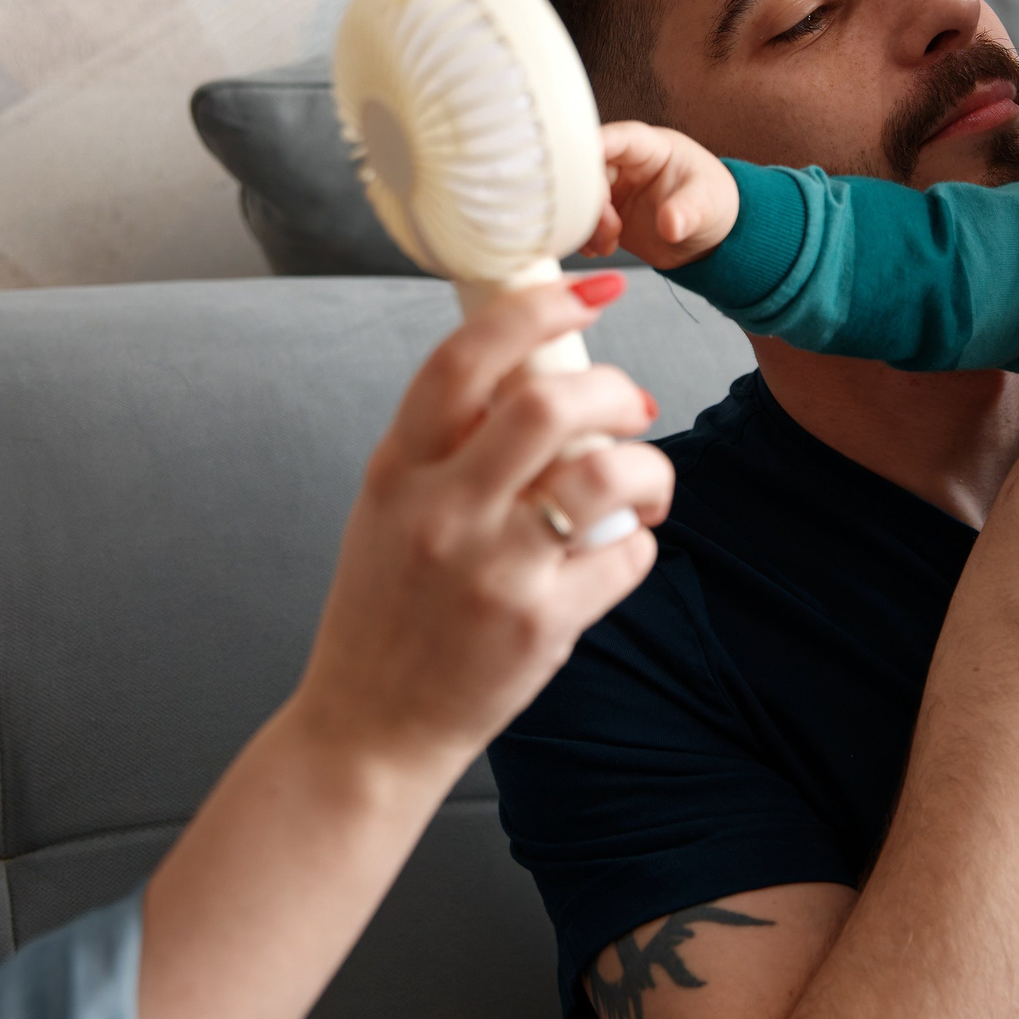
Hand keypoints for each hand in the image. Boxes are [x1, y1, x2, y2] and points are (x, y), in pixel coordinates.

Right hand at [294, 274, 671, 769]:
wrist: (369, 729)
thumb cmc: (385, 612)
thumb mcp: (387, 509)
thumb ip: (443, 445)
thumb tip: (527, 371)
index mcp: (397, 469)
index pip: (464, 358)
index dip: (537, 307)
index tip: (593, 289)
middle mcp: (441, 512)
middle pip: (548, 404)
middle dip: (613, 387)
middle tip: (632, 404)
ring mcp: (493, 570)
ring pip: (607, 475)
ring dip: (650, 467)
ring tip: (646, 482)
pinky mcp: (541, 624)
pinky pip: (624, 555)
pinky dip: (639, 542)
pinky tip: (618, 550)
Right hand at [589, 120, 738, 268]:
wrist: (706, 233)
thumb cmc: (711, 201)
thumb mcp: (708, 203)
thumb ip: (689, 211)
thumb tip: (671, 225)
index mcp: (648, 147)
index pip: (615, 138)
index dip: (594, 150)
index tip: (579, 172)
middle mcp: (622, 163)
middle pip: (587, 170)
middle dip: (590, 201)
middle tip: (610, 228)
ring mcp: (609, 189)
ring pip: (578, 198)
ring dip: (586, 224)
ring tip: (609, 245)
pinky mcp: (603, 215)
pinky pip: (580, 222)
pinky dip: (583, 238)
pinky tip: (600, 250)